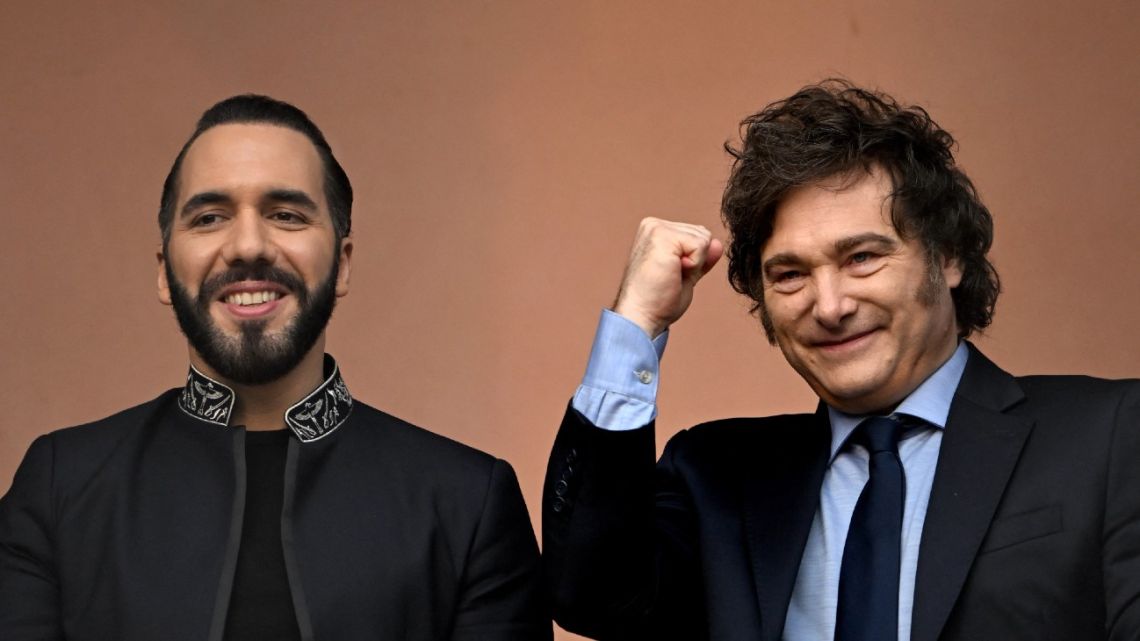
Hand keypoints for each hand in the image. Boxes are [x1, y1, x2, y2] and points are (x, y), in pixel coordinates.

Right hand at [612, 217, 723, 336]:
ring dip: (694, 264)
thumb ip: (701, 258)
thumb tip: (718, 244)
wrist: (642, 316)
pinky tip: (672, 273)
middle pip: (703, 234)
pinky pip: (700, 245)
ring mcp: (656, 228)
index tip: (672, 275)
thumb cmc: (657, 302)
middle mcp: (653, 225)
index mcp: (655, 231)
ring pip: (703, 238)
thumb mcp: (687, 275)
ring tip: (670, 276)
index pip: (697, 235)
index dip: (695, 261)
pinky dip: (694, 265)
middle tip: (671, 278)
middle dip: (696, 261)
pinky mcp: (662, 236)